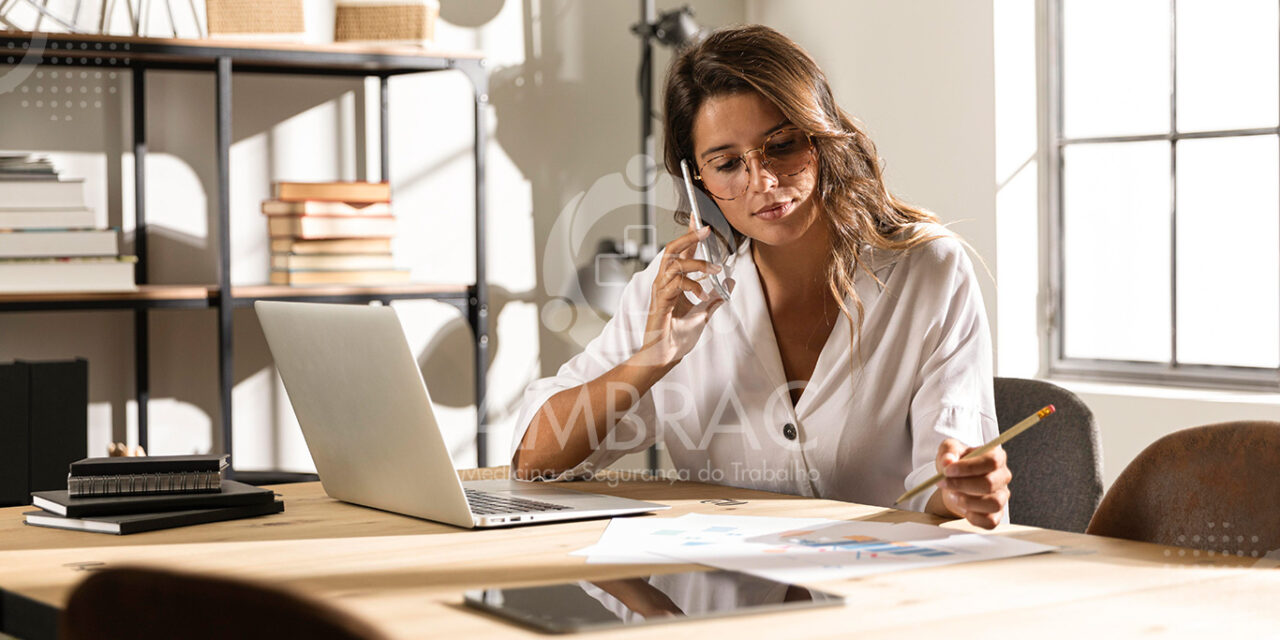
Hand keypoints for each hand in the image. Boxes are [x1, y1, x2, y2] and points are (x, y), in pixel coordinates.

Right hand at [636, 224, 729, 367]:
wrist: (664, 356)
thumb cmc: (676, 337)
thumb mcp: (703, 315)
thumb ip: (715, 298)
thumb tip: (730, 282)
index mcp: (673, 282)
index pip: (681, 252)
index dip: (689, 235)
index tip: (698, 219)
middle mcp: (664, 282)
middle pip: (672, 250)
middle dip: (688, 237)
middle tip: (705, 229)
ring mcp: (660, 291)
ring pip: (674, 264)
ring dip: (697, 264)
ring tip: (715, 269)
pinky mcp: (660, 302)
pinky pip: (675, 284)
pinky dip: (692, 286)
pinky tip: (703, 294)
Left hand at [934, 438, 1010, 528]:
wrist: (955, 483)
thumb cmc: (956, 464)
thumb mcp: (949, 450)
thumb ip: (948, 452)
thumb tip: (948, 461)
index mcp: (996, 456)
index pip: (991, 461)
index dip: (968, 467)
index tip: (948, 470)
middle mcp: (1003, 476)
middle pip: (989, 484)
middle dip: (962, 485)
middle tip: (944, 483)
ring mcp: (1002, 496)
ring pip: (993, 504)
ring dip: (968, 502)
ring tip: (954, 495)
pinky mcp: (997, 514)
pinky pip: (990, 521)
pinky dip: (973, 517)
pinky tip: (962, 508)